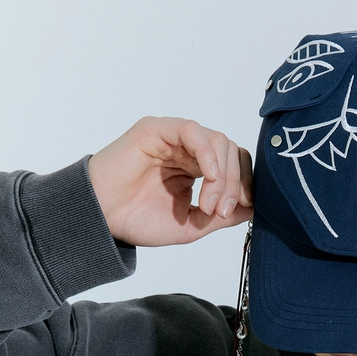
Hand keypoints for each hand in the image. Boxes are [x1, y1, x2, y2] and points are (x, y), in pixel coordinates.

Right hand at [87, 116, 253, 246]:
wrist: (102, 219)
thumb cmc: (138, 220)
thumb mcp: (191, 225)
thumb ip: (222, 216)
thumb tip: (254, 207)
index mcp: (197, 169)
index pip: (235, 165)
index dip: (243, 185)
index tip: (238, 210)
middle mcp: (188, 150)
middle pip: (231, 153)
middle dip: (233, 184)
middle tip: (219, 212)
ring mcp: (173, 138)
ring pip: (218, 142)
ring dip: (221, 176)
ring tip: (208, 205)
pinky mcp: (157, 130)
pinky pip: (193, 131)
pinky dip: (207, 153)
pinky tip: (207, 177)